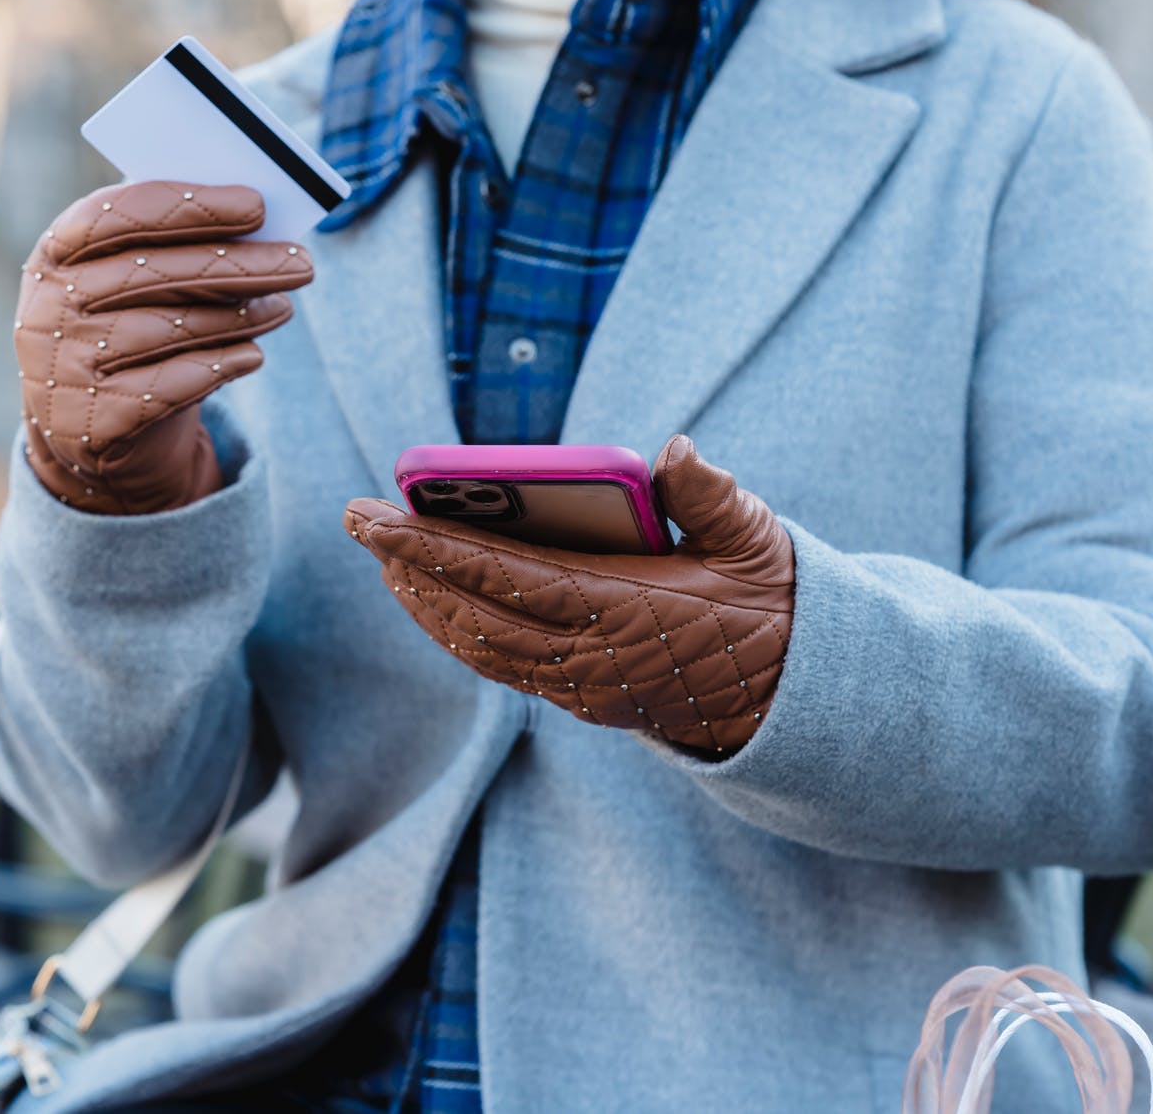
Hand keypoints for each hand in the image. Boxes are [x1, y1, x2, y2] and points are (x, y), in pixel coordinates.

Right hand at [14, 181, 312, 514]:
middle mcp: (48, 308)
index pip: (115, 213)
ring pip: (168, 329)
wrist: (87, 431)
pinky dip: (219, 367)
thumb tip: (253, 223)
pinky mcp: (91, 423)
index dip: (189, 205)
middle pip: (153, 272)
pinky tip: (253, 357)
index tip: (257, 204)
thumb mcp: (128, 284)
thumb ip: (171, 247)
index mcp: (54, 254)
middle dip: (237, 264)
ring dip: (238, 317)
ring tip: (282, 307)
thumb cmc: (122, 332)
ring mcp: (63, 368)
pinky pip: (169, 387)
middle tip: (302, 263)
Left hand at [343, 435, 794, 756]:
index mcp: (630, 611)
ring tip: (385, 557)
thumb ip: (711, 496)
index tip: (380, 521)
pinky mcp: (581, 701)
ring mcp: (584, 688)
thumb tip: (675, 451)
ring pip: (480, 648)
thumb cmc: (769, 599)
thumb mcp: (755, 540)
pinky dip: (455, 631)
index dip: (438, 549)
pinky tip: (429, 598)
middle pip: (476, 615)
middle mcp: (594, 659)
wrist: (793, 694)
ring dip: (424, 603)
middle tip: (359, 522)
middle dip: (409, 568)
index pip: (512, 578)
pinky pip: (501, 667)